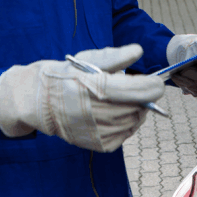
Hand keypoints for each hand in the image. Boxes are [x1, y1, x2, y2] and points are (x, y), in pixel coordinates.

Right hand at [0, 44, 164, 152]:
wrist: (40, 102)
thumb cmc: (67, 77)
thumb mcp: (87, 61)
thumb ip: (115, 57)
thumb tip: (138, 51)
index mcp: (93, 88)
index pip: (138, 91)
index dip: (153, 85)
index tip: (156, 81)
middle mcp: (95, 113)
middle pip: (139, 107)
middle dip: (141, 98)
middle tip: (133, 90)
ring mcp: (98, 132)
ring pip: (134, 120)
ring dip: (134, 110)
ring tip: (118, 102)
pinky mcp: (101, 144)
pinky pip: (126, 133)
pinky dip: (126, 123)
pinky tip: (112, 115)